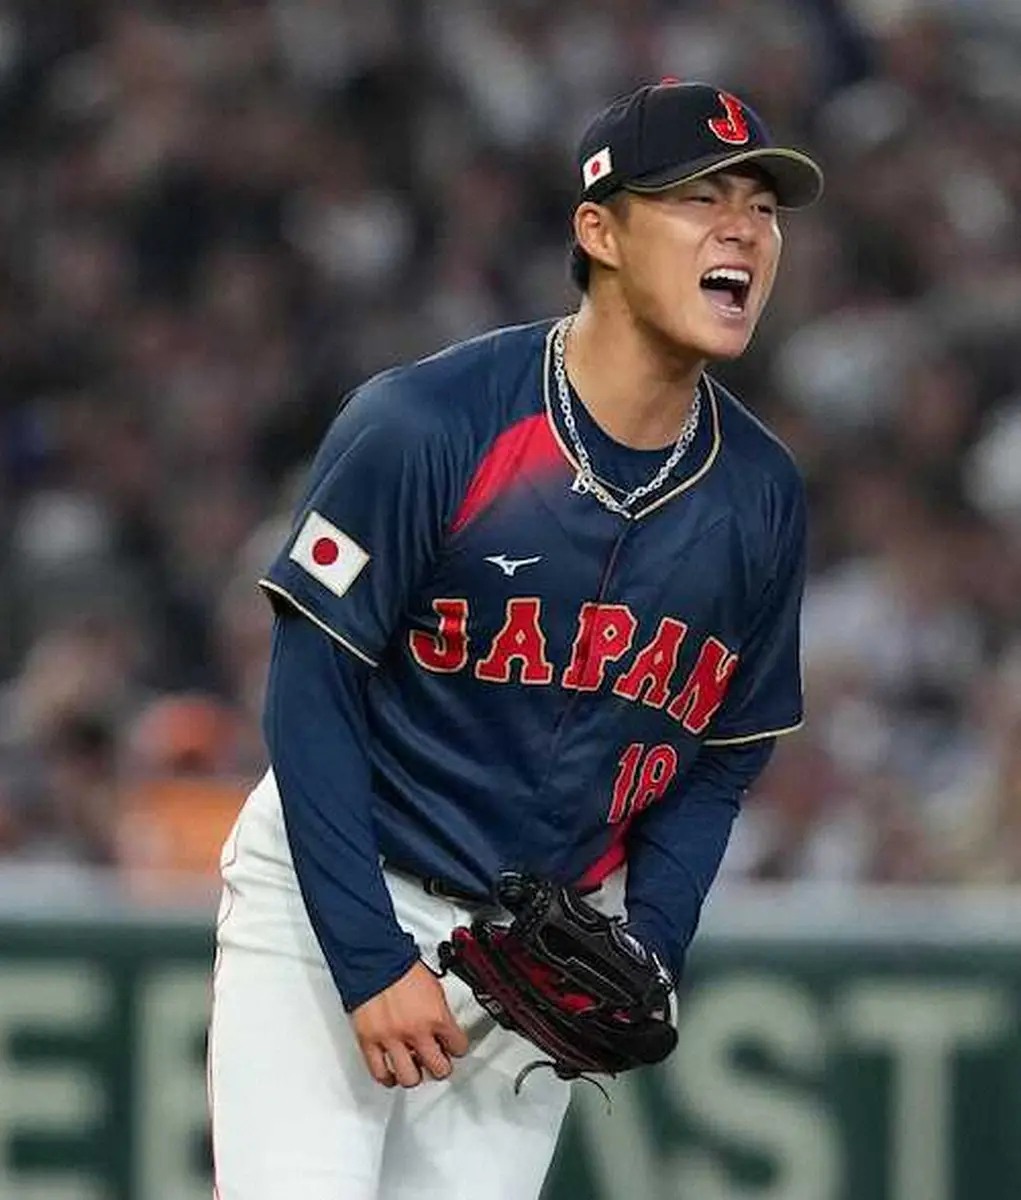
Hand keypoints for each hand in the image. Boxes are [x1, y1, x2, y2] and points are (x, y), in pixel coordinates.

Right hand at [351, 960, 468, 1087]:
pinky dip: (387, 1078)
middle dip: (440, 1067)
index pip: (459, 1047)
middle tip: (436, 1062)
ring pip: (409, 1078)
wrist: (375, 958)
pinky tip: (392, 1074)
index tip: (453, 1048)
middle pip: (438, 1069)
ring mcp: (392, 1039)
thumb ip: (440, 1013)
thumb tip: (444, 1030)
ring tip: (414, 1069)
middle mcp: (416, 1031)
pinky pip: (380, 1073)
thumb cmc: (402, 967)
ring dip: (414, 1075)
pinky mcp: (370, 1042)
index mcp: (436, 1016)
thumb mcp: (435, 988)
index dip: (457, 1048)